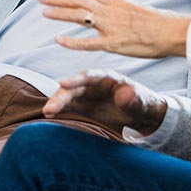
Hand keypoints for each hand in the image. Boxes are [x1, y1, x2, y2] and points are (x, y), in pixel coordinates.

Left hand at [40, 0, 190, 58]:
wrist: (172, 32)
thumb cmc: (159, 23)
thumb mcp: (136, 9)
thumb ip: (120, 8)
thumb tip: (110, 5)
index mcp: (116, 1)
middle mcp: (110, 10)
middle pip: (79, 0)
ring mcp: (111, 26)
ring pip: (80, 16)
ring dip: (60, 13)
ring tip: (44, 12)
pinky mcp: (114, 43)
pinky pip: (88, 43)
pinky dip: (72, 41)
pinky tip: (58, 40)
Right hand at [42, 69, 168, 135]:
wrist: (141, 113)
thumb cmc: (143, 103)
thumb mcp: (142, 101)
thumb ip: (133, 97)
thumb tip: (124, 94)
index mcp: (107, 77)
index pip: (90, 76)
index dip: (76, 79)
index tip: (63, 83)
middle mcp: (93, 83)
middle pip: (74, 86)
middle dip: (61, 95)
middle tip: (50, 107)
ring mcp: (87, 94)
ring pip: (68, 95)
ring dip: (57, 103)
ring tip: (47, 113)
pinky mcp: (83, 105)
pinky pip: (68, 106)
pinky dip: (59, 109)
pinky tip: (48, 115)